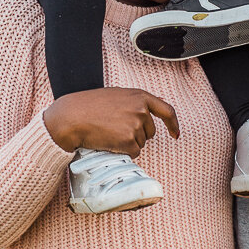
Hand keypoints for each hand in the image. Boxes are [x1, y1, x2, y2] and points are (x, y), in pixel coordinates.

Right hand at [43, 87, 179, 156]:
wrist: (73, 117)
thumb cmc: (90, 105)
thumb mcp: (117, 96)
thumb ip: (135, 103)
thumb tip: (150, 114)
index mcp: (140, 96)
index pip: (167, 110)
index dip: (173, 124)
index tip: (175, 134)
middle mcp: (141, 110)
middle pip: (150, 132)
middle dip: (137, 134)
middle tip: (115, 129)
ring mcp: (136, 125)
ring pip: (141, 143)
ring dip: (128, 143)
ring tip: (109, 132)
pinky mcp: (129, 141)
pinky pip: (133, 153)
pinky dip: (123, 151)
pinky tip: (109, 141)